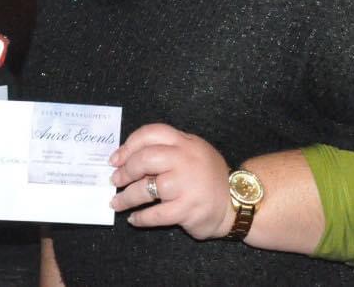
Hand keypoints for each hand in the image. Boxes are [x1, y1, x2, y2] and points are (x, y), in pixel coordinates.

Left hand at [109, 123, 231, 237]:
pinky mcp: (187, 210)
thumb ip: (167, 149)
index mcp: (184, 142)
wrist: (237, 202)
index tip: (115, 159)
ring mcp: (186, 185)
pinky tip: (134, 219)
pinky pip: (156, 215)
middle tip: (115, 180)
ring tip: (116, 203)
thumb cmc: (208, 175)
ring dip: (127, 197)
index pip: (151, 133)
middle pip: (145, 159)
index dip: (129, 145)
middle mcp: (185, 160)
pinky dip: (141, 218)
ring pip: (146, 189)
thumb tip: (129, 158)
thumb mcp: (192, 151)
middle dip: (125, 171)